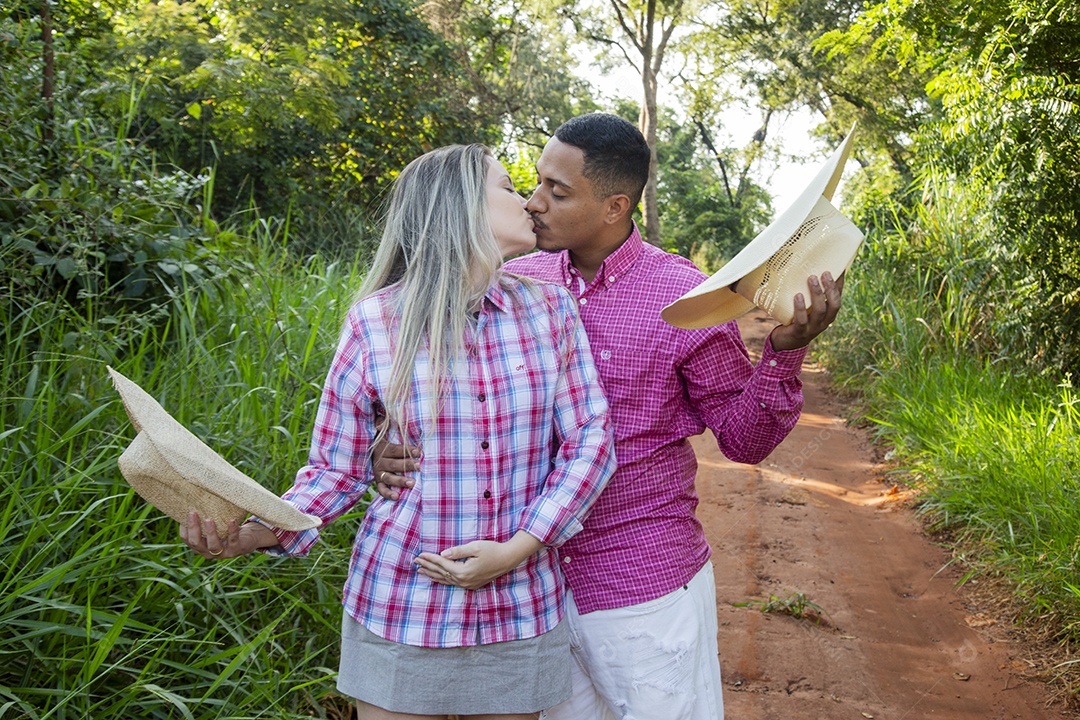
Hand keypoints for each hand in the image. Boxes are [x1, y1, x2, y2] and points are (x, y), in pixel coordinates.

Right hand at [179, 511, 279, 558]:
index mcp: (200, 546)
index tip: (184, 513)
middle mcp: (208, 552)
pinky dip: (231, 530)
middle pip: (196, 544)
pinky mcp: (236, 549)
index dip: (184, 528)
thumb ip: (203, 517)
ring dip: (210, 533)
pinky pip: (233, 540)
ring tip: (208, 519)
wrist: (247, 538)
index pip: (187, 539)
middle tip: (192, 513)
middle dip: (194, 529)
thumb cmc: (226, 528)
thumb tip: (192, 498)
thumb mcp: (214, 523)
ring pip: (213, 546)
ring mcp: (223, 552)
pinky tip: (231, 520)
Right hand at [372, 415, 420, 500]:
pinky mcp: (378, 481)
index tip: (418, 452)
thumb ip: (380, 424)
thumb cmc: (379, 439)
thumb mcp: (379, 430)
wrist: (364, 451)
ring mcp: (378, 472)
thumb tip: (381, 422)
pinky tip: (397, 497)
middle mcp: (379, 461)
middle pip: (394, 464)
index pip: (395, 450)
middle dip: (407, 465)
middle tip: (419, 466)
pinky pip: (381, 489)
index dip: (406, 450)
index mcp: (381, 448)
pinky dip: (388, 494)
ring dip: (400, 481)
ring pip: (389, 478)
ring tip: (412, 483)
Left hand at [414, 531, 542, 589]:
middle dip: (427, 566)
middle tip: (414, 561)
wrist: (507, 560)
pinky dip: (442, 579)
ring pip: (445, 579)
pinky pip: (452, 583)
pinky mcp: (471, 585)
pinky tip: (436, 578)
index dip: (430, 558)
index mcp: (463, 571)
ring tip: (420, 571)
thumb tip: (443, 554)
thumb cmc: (492, 550)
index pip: (442, 564)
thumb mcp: (475, 547)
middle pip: (441, 573)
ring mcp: (467, 584)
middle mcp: (463, 580)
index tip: (419, 554)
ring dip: (432, 574)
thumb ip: (458, 551)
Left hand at [769, 271, 844, 350]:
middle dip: (831, 288)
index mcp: (829, 314)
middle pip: (834, 304)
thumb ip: (811, 294)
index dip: (840, 284)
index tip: (839, 268)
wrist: (787, 343)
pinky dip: (800, 307)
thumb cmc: (799, 319)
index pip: (838, 297)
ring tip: (811, 278)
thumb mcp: (808, 307)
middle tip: (825, 272)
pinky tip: (798, 296)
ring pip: (819, 310)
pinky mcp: (799, 332)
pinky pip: (801, 320)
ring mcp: (812, 327)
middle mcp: (824, 321)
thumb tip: (810, 269)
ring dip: (817, 294)